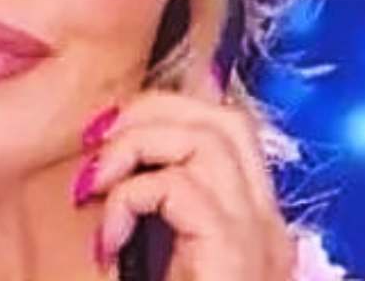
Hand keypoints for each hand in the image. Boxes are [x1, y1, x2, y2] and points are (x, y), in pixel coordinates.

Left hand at [72, 74, 296, 279]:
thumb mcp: (154, 254)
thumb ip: (148, 209)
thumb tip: (104, 154)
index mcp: (252, 222)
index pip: (228, 129)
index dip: (165, 112)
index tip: (107, 135)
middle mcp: (267, 224)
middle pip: (226, 118)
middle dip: (154, 109)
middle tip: (98, 141)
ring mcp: (259, 238)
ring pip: (208, 138)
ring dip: (138, 145)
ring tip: (97, 184)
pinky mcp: (235, 252)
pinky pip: (179, 186)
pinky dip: (130, 198)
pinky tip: (108, 239)